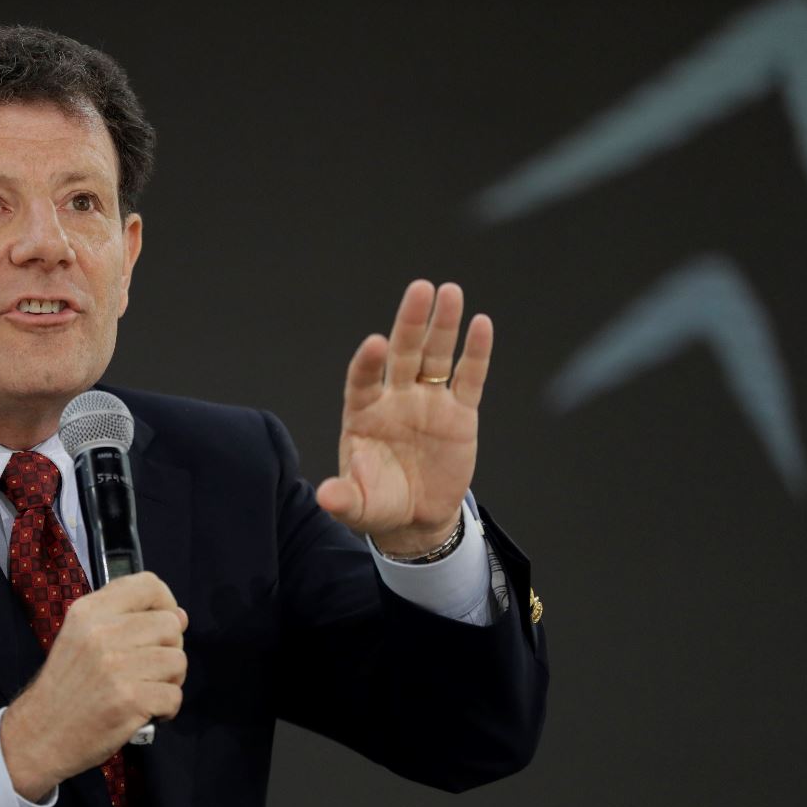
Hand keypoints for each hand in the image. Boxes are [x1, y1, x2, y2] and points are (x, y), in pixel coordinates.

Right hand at [0, 572, 187, 800]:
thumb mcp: (81, 638)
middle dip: (170, 648)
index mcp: (89, 611)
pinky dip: (166, 709)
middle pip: (171, 625)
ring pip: (177, 660)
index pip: (149, 585)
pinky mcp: (129, 700)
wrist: (38, 736)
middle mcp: (102, 633)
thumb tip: (180, 616)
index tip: (160, 626)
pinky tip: (144, 712)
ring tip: (146, 691)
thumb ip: (126, 620)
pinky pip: (174, 695)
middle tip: (150, 669)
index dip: (166, 604)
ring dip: (170, 681)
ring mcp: (116, 667)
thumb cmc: (65, 687)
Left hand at [316, 280, 491, 555]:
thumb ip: (343, 498)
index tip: (374, 344)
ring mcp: (428, 401)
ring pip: (436, 356)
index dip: (367, 362)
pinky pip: (468, 378)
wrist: (416, 517)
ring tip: (449, 291)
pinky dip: (476, 353)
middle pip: (402, 353)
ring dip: (442, 325)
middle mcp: (395, 398)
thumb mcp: (358, 506)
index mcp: (363, 413)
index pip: (362, 379)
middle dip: (410, 322)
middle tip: (419, 289)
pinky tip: (480, 324)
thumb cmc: (379, 504)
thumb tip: (326, 498)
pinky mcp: (460, 413)